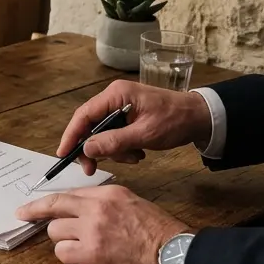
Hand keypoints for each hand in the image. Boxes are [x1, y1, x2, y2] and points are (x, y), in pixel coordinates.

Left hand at [15, 185, 190, 263]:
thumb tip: (84, 212)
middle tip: (21, 215)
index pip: (70, 193)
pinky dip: (68, 258)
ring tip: (81, 250)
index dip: (50, 201)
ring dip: (62, 242)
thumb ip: (107, 205)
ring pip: (55, 232)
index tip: (34, 204)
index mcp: (109, 193)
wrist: (178, 257)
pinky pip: (62, 253)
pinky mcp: (91, 253)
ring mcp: (92, 230)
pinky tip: (82, 261)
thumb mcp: (135, 206)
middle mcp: (96, 207)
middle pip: (53, 206)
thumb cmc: (164, 235)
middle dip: (35, 212)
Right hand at [59, 80, 212, 174]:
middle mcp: (114, 97)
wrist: (201, 118)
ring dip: (114, 150)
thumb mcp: (145, 134)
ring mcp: (121, 106)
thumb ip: (114, 142)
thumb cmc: (175, 121)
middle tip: (93, 169)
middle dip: (95, 148)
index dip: (71, 135)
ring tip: (134, 157)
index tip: (63, 154)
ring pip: (103, 134)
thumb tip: (86, 149)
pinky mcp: (128, 116)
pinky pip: (115, 135)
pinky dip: (123, 147)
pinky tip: (139, 152)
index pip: (83, 115)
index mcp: (116, 95)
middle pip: (91, 126)